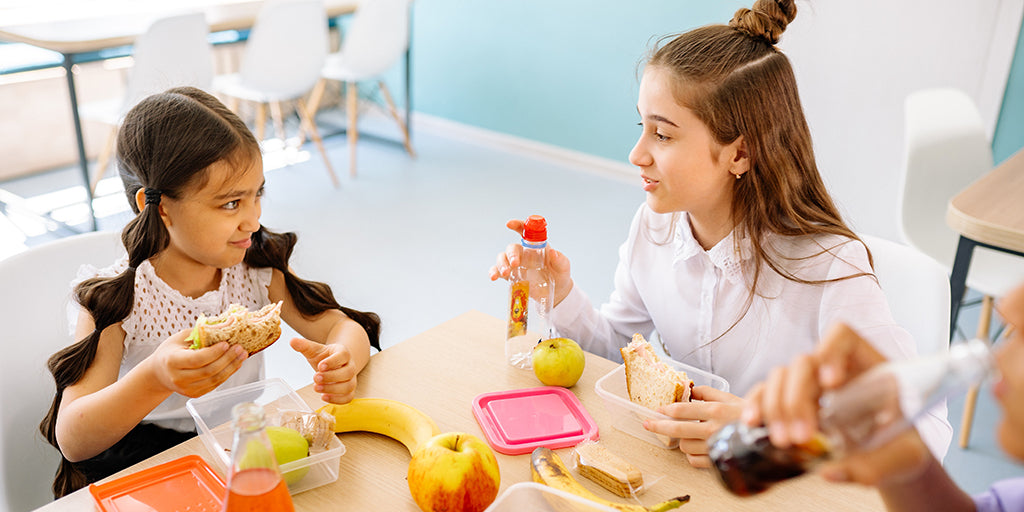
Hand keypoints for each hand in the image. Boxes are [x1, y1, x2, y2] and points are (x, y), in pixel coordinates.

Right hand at [148, 329, 247, 397]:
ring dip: (231, 367)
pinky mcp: (194, 394)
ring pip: (214, 380)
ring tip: (242, 355)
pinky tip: (235, 364)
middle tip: (240, 348)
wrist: (159, 372)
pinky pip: (215, 384)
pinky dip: (227, 374)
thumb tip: (223, 327)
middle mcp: (178, 378)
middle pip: (209, 371)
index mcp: (172, 361)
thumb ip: (199, 334)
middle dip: (228, 359)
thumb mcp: (179, 338)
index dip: (214, 352)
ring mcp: (187, 389)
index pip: (197, 359)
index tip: (226, 343)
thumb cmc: (170, 352)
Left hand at [291, 337, 357, 403]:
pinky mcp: (349, 391)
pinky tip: (324, 397)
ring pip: (348, 386)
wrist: (334, 365)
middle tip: (315, 378)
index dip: (332, 362)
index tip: (320, 366)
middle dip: (331, 377)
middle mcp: (350, 366)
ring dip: (332, 389)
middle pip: (347, 372)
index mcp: (343, 353)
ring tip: (317, 388)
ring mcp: (351, 379)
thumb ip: (305, 346)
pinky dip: (337, 399)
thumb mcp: (314, 350)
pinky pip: (348, 397)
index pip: (343, 356)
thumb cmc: (324, 358)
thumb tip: (292, 341)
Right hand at [488, 219, 573, 305]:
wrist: (556, 291)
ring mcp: (515, 264)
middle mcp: (523, 253)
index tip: (509, 224)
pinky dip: (493, 272)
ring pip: (502, 258)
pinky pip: (498, 271)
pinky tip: (493, 277)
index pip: (525, 231)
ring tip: (505, 273)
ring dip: (501, 264)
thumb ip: (560, 259)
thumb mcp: (563, 266)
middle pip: (512, 248)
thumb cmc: (559, 274)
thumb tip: (553, 252)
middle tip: (515, 264)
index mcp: (536, 246)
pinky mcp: (510, 276)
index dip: (517, 225)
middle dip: (511, 254)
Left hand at [644, 386, 744, 467]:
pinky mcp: (717, 462)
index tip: (657, 410)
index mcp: (716, 410)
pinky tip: (698, 447)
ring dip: (682, 440)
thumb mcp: (730, 397)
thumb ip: (708, 392)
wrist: (771, 435)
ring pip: (684, 447)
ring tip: (690, 435)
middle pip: (677, 430)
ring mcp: (715, 446)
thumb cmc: (751, 415)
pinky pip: (694, 461)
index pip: (683, 410)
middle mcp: (714, 429)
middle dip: (658, 426)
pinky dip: (692, 455)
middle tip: (648, 424)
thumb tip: (689, 388)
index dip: (665, 410)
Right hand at [742, 323, 932, 485]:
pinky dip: (755, 405)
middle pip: (804, 362)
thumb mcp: (903, 456)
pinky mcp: (792, 400)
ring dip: (776, 406)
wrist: (891, 454)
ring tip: (783, 440)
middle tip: (802, 436)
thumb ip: (875, 465)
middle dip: (797, 399)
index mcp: (868, 366)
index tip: (831, 384)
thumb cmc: (902, 446)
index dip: (831, 352)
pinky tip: (753, 423)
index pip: (842, 336)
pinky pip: (764, 393)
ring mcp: (810, 383)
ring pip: (780, 376)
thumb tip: (830, 473)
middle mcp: (834, 368)